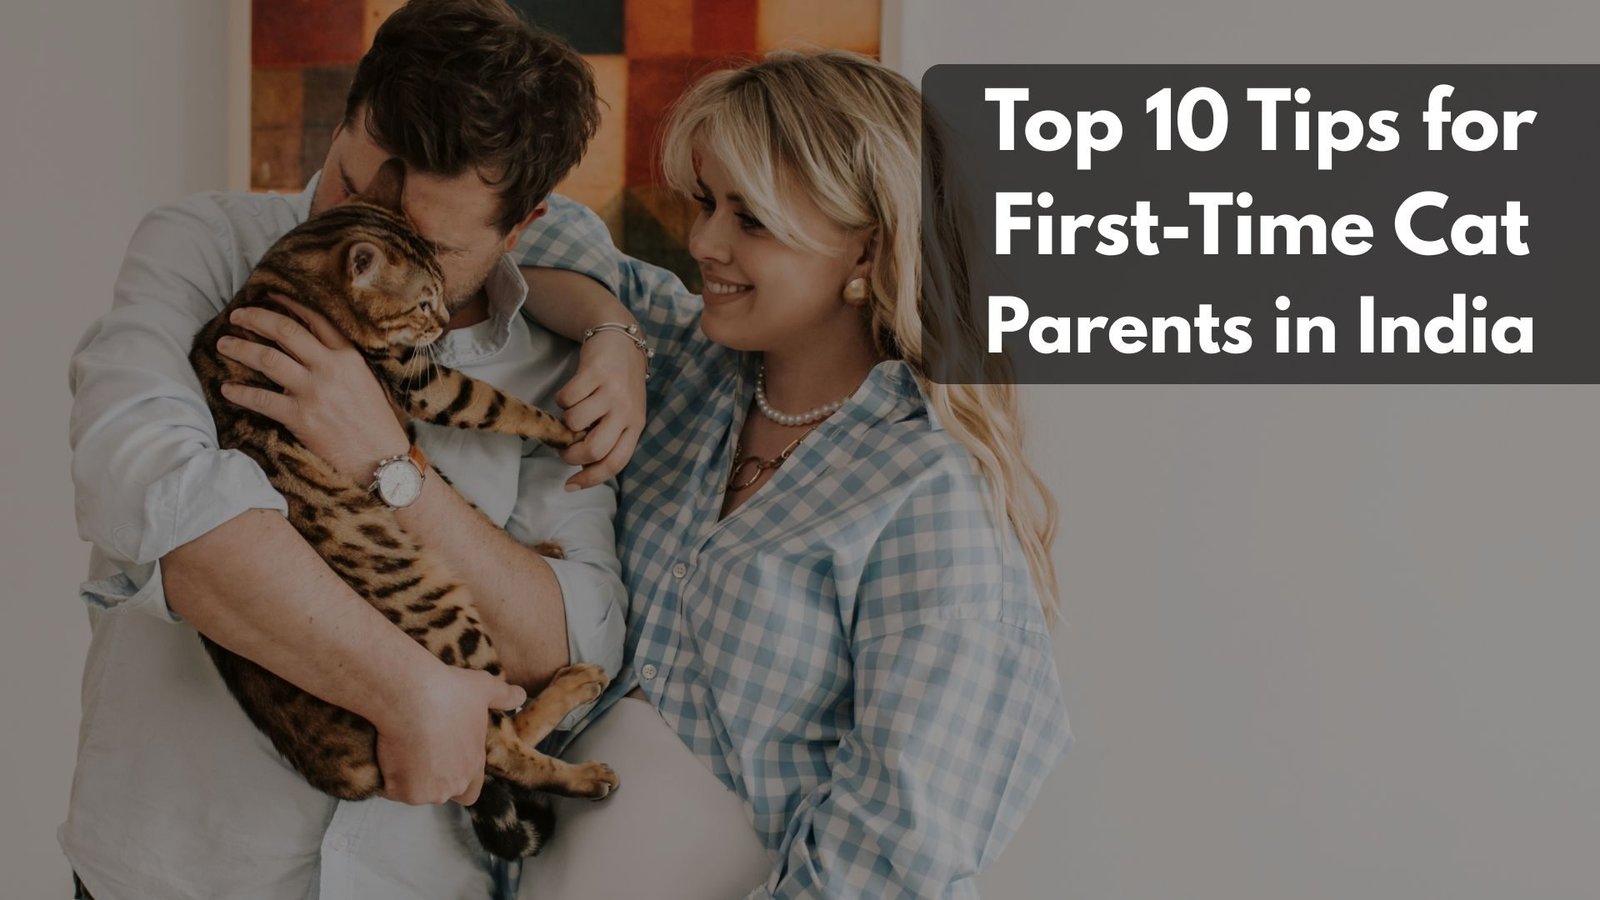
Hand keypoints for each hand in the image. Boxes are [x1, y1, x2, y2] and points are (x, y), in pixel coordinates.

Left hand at [217, 296, 409, 480]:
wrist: (382, 459)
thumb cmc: (376, 423)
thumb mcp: (366, 382)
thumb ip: (341, 363)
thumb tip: (311, 350)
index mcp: (348, 356)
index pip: (314, 319)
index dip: (288, 305)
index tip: (269, 297)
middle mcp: (330, 368)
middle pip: (285, 331)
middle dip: (256, 318)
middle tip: (237, 315)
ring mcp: (313, 391)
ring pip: (267, 359)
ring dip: (240, 348)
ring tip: (224, 344)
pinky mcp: (300, 417)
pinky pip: (261, 399)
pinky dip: (240, 393)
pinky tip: (226, 389)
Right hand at [372, 662, 526, 805]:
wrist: (412, 696)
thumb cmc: (450, 691)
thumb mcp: (484, 688)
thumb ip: (503, 696)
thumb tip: (520, 695)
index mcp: (473, 766)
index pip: (470, 792)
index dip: (457, 779)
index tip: (444, 761)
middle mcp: (453, 785)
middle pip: (440, 790)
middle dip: (431, 776)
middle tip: (419, 748)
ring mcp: (426, 791)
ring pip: (415, 790)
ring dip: (409, 777)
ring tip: (402, 747)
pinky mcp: (400, 791)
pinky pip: (390, 788)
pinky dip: (387, 776)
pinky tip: (387, 751)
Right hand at [555, 328, 645, 489]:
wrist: (621, 341)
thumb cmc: (619, 385)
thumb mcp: (624, 413)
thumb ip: (609, 437)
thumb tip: (581, 468)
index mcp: (636, 426)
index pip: (616, 462)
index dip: (591, 479)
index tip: (570, 485)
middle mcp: (626, 410)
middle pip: (594, 448)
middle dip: (570, 455)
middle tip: (563, 450)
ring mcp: (611, 390)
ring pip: (574, 422)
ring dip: (564, 421)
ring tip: (571, 412)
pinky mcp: (595, 372)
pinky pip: (566, 398)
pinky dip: (561, 399)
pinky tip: (571, 393)